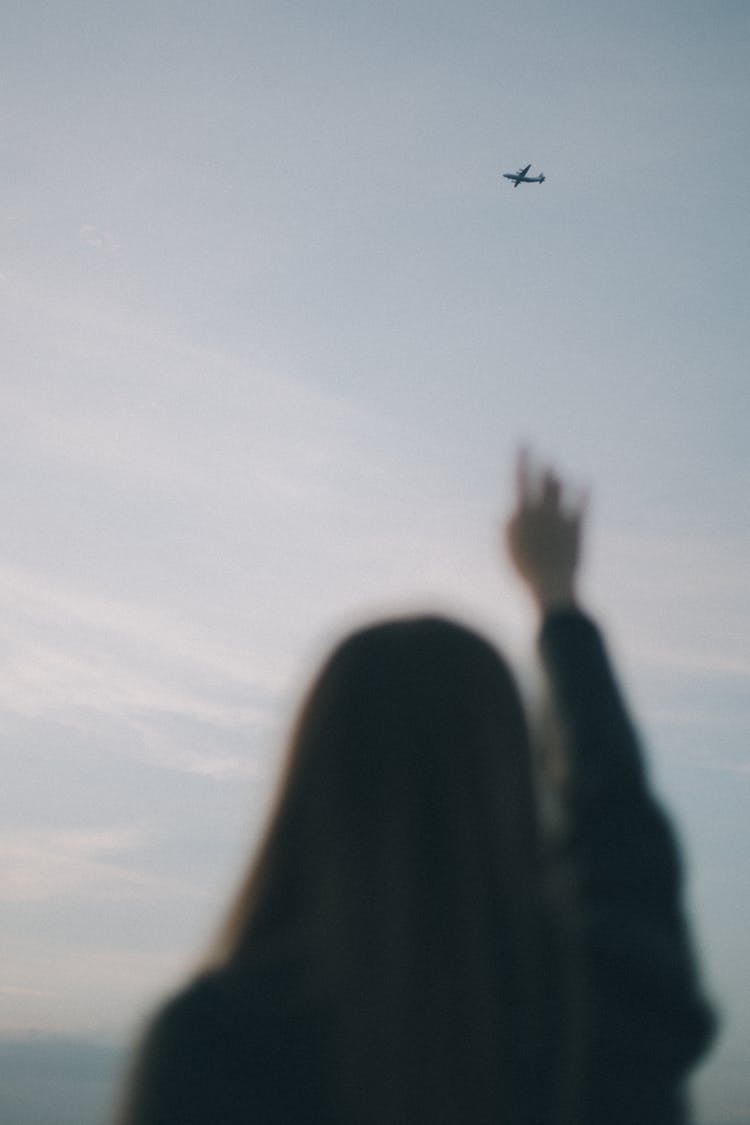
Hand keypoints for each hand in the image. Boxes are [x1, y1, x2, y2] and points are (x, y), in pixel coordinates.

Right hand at [505, 449, 585, 612]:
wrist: (552, 585)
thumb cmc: (525, 571)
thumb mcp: (509, 551)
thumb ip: (508, 529)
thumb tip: (509, 512)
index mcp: (524, 514)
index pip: (520, 479)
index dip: (521, 459)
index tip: (523, 442)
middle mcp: (543, 511)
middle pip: (541, 480)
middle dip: (537, 463)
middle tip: (535, 448)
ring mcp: (561, 518)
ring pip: (559, 490)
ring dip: (555, 480)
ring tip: (552, 471)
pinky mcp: (577, 528)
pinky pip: (580, 506)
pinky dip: (582, 494)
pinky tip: (585, 482)